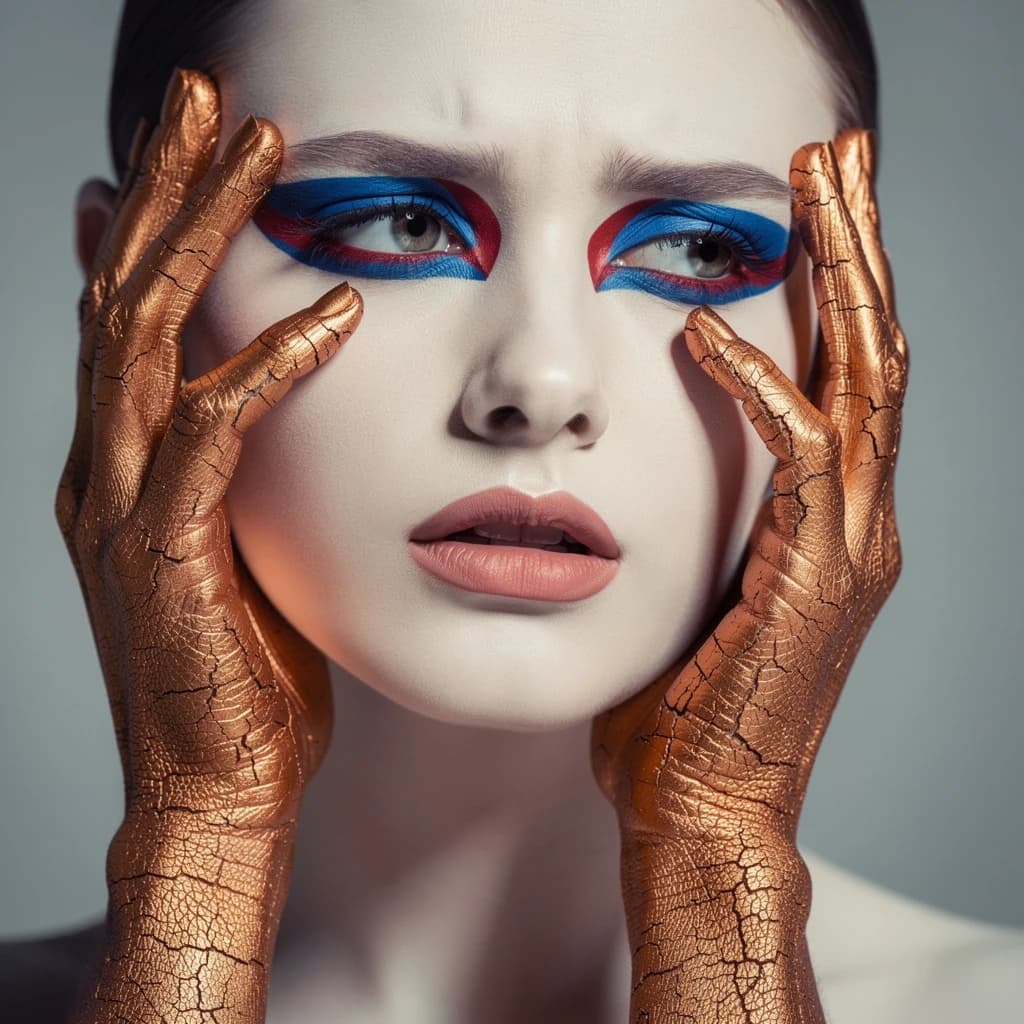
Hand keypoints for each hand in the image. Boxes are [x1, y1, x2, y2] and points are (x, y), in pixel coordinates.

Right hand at [56, 68, 360, 1020]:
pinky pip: (218, 434)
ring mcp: (122, 505)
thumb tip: (250, 400)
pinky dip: (272, 365)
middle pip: (123, 291)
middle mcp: (104, 466)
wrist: (213, 777)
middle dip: (166, 186)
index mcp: (122, 463)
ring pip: (146, 335)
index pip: (127, 312)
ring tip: (254, 148)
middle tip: (208, 99)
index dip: (152, 218)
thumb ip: (231, 467)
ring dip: (200, 232)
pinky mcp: (166, 550)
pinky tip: (333, 312)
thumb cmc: (240, 667)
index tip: (192, 144)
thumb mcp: (233, 543)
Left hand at [591, 129, 906, 848]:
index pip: (844, 373)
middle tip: (837, 155)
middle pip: (875, 349)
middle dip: (858, 245)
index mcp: (828, 519)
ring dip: (844, 274)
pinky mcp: (818, 576)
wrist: (703, 806)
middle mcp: (860, 519)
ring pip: (867, 378)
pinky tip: (709, 330)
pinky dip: (761, 386)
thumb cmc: (682, 712)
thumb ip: (689, 525)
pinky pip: (803, 455)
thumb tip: (638, 477)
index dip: (835, 284)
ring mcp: (850, 546)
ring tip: (817, 182)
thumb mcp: (690, 593)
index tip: (808, 209)